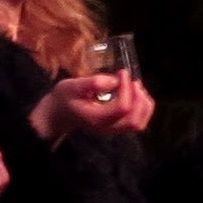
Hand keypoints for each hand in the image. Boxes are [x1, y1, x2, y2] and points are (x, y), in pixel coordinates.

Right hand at [36, 70, 150, 139]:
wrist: (59, 112)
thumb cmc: (65, 97)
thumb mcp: (73, 85)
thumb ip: (93, 83)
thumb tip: (114, 81)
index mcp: (96, 118)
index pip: (122, 108)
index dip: (127, 89)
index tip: (122, 73)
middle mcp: (107, 128)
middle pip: (134, 120)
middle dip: (139, 98)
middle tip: (132, 81)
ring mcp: (113, 130)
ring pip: (139, 123)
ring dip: (143, 104)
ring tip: (136, 87)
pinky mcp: (117, 126)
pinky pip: (137, 122)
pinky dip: (142, 108)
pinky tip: (136, 94)